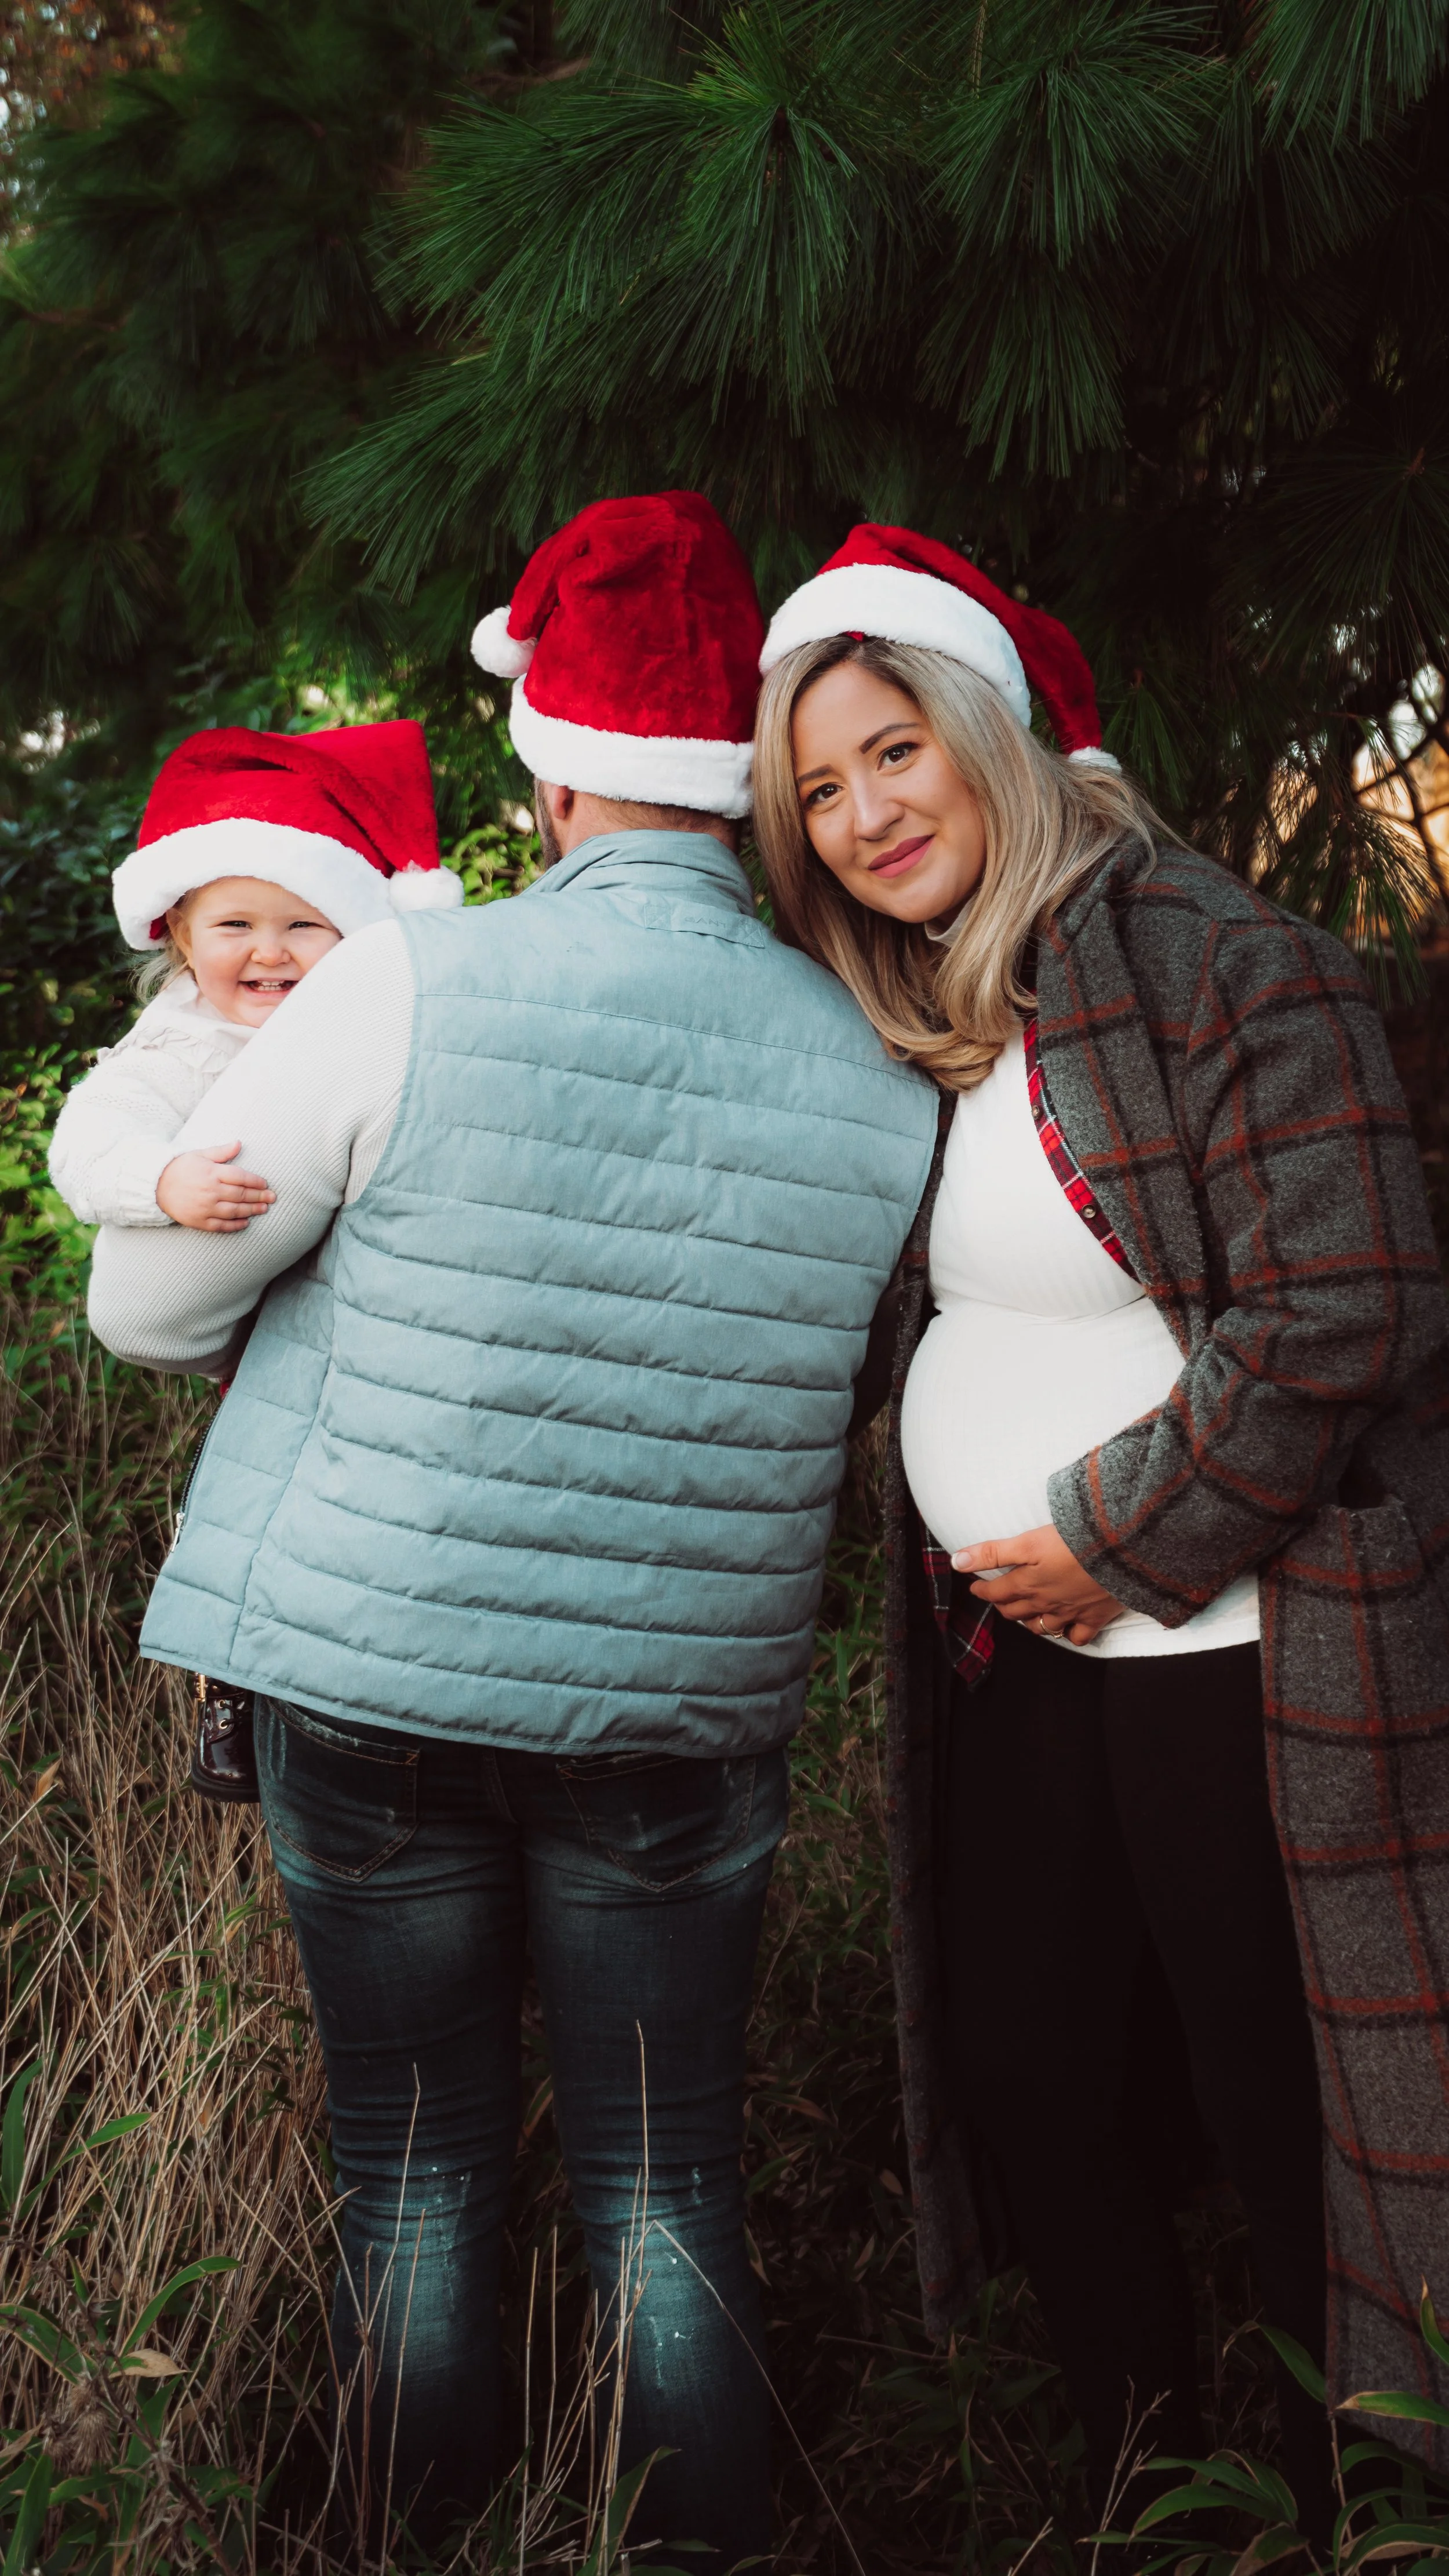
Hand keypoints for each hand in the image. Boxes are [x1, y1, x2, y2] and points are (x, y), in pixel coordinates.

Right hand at [155, 1143, 275, 1232]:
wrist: (156, 1187)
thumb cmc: (180, 1168)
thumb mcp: (200, 1155)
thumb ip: (221, 1152)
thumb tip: (239, 1143)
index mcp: (212, 1172)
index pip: (241, 1177)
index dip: (256, 1181)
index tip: (265, 1184)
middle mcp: (211, 1191)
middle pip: (241, 1194)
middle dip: (259, 1196)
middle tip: (272, 1198)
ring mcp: (205, 1207)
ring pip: (234, 1211)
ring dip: (251, 1210)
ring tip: (263, 1209)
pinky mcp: (200, 1221)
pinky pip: (221, 1226)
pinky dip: (235, 1225)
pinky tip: (246, 1223)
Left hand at [952, 1523, 1125, 1646]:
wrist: (1119, 1552)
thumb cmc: (1073, 1542)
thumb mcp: (1027, 1542)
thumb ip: (992, 1552)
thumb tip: (957, 1561)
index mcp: (1027, 1584)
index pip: (996, 1593)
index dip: (983, 1591)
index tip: (976, 1589)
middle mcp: (1045, 1603)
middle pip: (1016, 1612)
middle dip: (1003, 1607)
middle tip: (999, 1600)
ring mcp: (1070, 1614)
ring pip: (1042, 1627)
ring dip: (1031, 1623)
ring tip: (1026, 1615)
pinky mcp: (1095, 1617)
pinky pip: (1077, 1637)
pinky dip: (1068, 1635)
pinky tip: (1065, 1630)